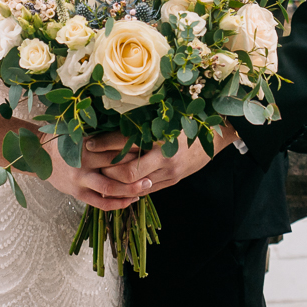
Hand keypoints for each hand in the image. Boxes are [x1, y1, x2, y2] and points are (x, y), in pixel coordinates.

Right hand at [45, 131, 155, 210]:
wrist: (38, 155)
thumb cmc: (63, 141)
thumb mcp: (79, 132)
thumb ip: (101, 134)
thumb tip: (129, 127)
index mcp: (86, 144)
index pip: (114, 145)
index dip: (133, 147)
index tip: (150, 147)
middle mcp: (84, 162)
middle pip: (115, 166)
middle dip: (136, 168)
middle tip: (154, 168)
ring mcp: (80, 179)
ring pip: (110, 188)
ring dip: (130, 189)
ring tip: (147, 186)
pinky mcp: (78, 193)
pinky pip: (101, 202)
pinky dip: (117, 203)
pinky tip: (131, 200)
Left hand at [99, 126, 234, 193]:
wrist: (216, 135)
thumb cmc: (188, 121)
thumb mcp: (166, 117)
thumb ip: (143, 122)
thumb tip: (113, 121)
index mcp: (161, 136)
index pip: (126, 142)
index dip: (105, 143)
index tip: (89, 142)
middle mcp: (165, 157)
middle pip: (128, 171)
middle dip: (107, 170)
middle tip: (92, 164)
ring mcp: (169, 173)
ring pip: (136, 185)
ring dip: (116, 183)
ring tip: (100, 176)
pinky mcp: (172, 182)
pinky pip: (146, 190)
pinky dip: (130, 189)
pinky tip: (118, 185)